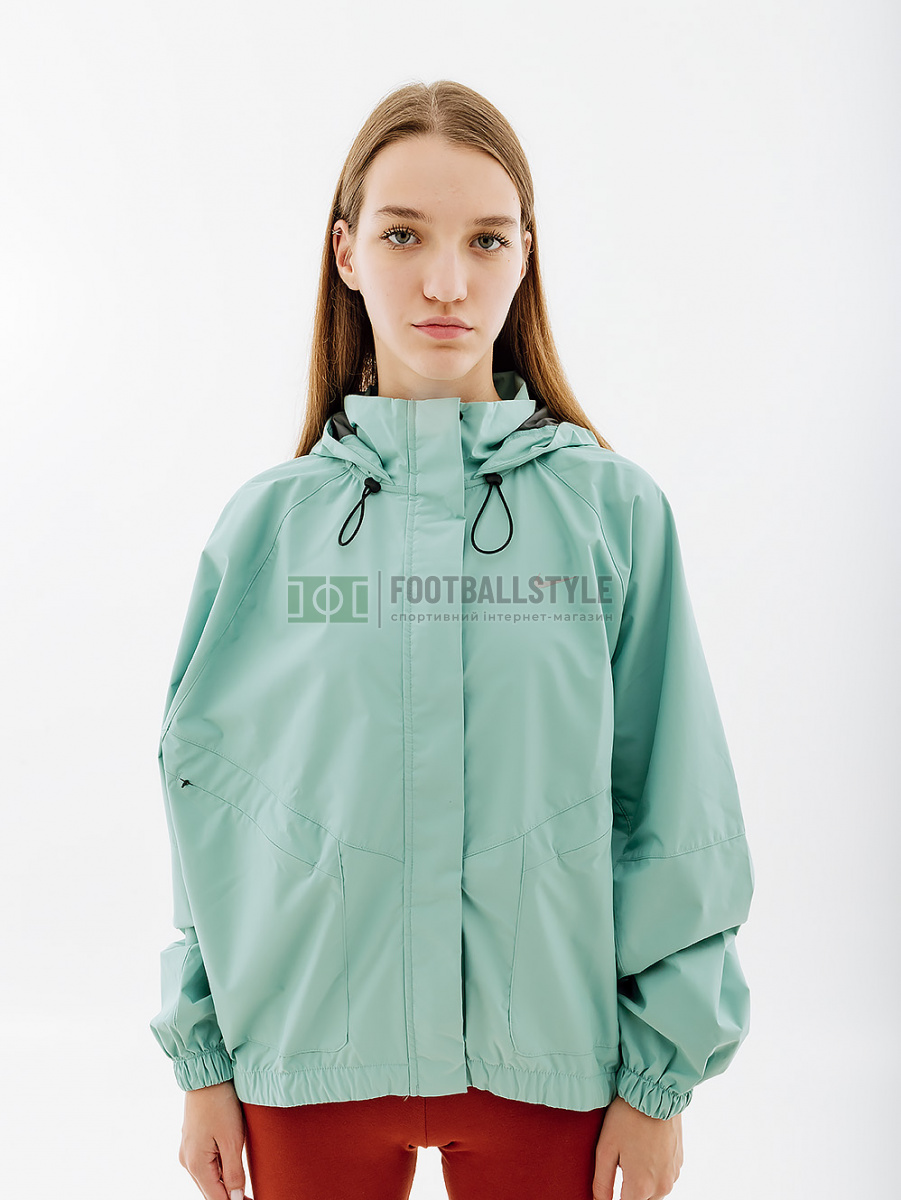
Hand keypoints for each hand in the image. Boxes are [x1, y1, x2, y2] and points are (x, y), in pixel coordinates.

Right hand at [179, 1079, 249, 1199]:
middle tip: (252, 1197)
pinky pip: (206, 1165)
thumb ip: (234, 1173)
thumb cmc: (220, 1103)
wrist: (207, 1075)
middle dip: (230, 1196)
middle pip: (210, 1191)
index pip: (216, 1199)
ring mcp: (188, 1151)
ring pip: (208, 1179)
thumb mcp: (232, 1140)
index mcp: (196, 1164)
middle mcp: (187, 1161)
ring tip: (246, 1188)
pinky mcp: (193, 1141)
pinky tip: (233, 1172)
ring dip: (225, 1186)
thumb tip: (236, 1199)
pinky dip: (219, 1173)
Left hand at [592, 1095, 682, 1199]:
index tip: (612, 1184)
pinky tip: (644, 1146)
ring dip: (642, 1181)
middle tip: (620, 1162)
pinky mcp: (679, 1162)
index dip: (614, 1199)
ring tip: (632, 1151)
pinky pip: (663, 1176)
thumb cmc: (627, 1117)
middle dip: (628, 1189)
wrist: (656, 1091)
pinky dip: (653, 1169)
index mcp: (641, 1186)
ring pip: (653, 1191)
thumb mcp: (606, 1148)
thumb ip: (602, 1182)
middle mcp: (661, 1186)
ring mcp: (673, 1175)